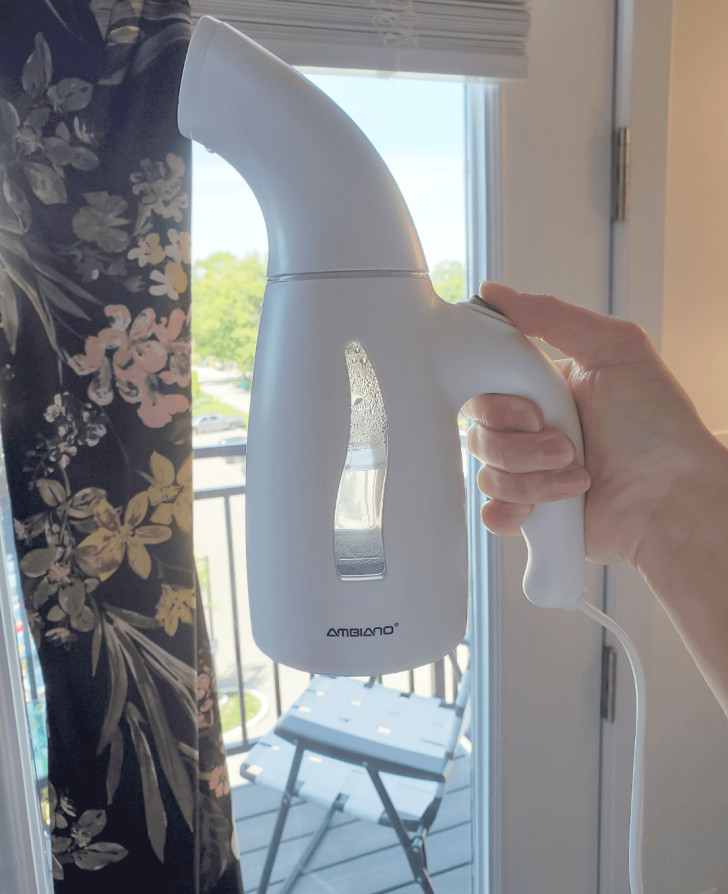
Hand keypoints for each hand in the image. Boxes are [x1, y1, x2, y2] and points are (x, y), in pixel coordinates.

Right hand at [463, 282, 722, 569]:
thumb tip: (493, 294)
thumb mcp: (614, 347)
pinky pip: (490, 511)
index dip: (497, 401)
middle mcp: (532, 432)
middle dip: (522, 443)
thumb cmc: (658, 426)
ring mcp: (530, 474)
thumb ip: (551, 316)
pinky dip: (515, 508)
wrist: (674, 498)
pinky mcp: (532, 516)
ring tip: (579, 474)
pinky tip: (551, 505)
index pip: (486, 388)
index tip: (533, 407)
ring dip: (533, 477)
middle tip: (566, 443)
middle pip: (479, 431)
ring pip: (486, 472)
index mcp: (545, 391)